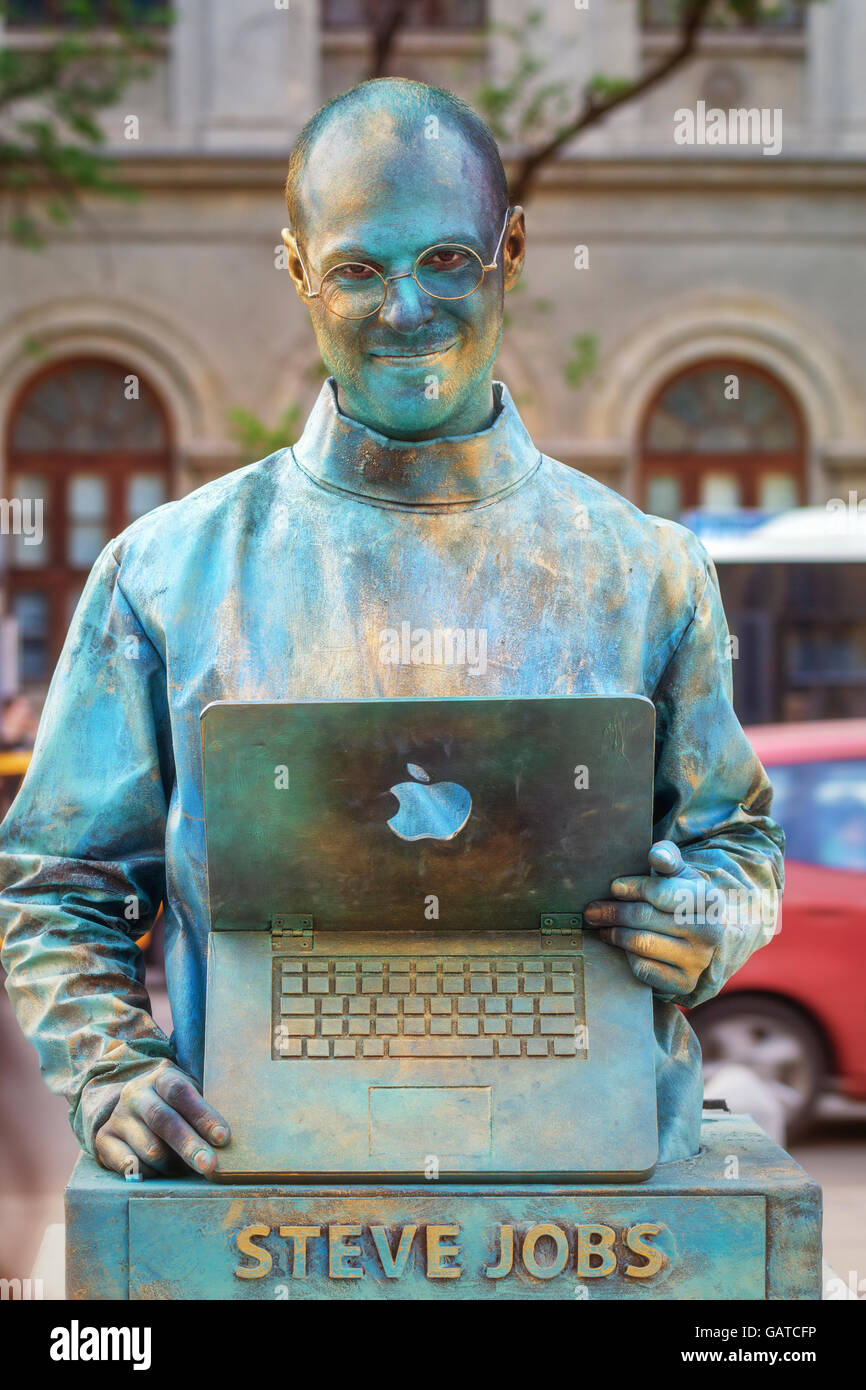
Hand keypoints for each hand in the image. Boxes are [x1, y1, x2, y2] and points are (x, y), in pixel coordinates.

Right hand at [94, 1060, 229, 1180]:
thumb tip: (224, 1143)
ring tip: (186, 1169)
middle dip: (189, 1145)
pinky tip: (161, 1174)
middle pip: (163, 1120)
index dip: (202, 1115)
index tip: (222, 1138)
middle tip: (209, 1165)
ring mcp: (118, 1117)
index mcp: (160, 1077)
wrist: (133, 1105)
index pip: (180, 1092)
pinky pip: (129, 1165)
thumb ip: (204, 1114)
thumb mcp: (190, 1098)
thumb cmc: (175, 1106)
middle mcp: (136, 1094)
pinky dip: (150, 1174)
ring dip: (172, 1165)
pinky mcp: (104, 1141)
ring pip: (148, 1148)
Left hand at [583, 840, 718, 996]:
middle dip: (614, 912)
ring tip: (602, 927)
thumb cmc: (679, 898)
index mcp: (710, 900)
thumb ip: (667, 858)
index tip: (613, 887)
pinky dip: (627, 957)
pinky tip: (621, 947)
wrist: (698, 936)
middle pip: (646, 918)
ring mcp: (698, 960)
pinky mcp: (684, 983)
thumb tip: (656, 854)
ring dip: (615, 933)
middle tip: (592, 911)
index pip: (662, 892)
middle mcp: (710, 932)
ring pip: (641, 944)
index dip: (633, 888)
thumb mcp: (677, 874)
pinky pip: (644, 969)